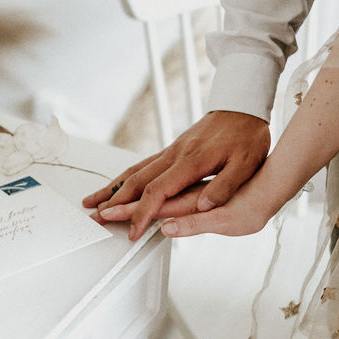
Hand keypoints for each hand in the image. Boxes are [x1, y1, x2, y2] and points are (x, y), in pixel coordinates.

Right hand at [82, 111, 269, 239]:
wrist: (243, 107)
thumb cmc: (247, 136)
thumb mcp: (246, 164)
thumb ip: (224, 186)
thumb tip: (205, 205)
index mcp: (190, 162)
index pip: (157, 191)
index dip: (143, 214)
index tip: (133, 231)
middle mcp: (174, 155)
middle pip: (136, 181)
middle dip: (113, 202)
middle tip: (95, 218)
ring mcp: (171, 151)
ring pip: (134, 171)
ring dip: (112, 188)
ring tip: (92, 202)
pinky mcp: (172, 149)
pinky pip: (142, 165)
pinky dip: (124, 178)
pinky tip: (117, 185)